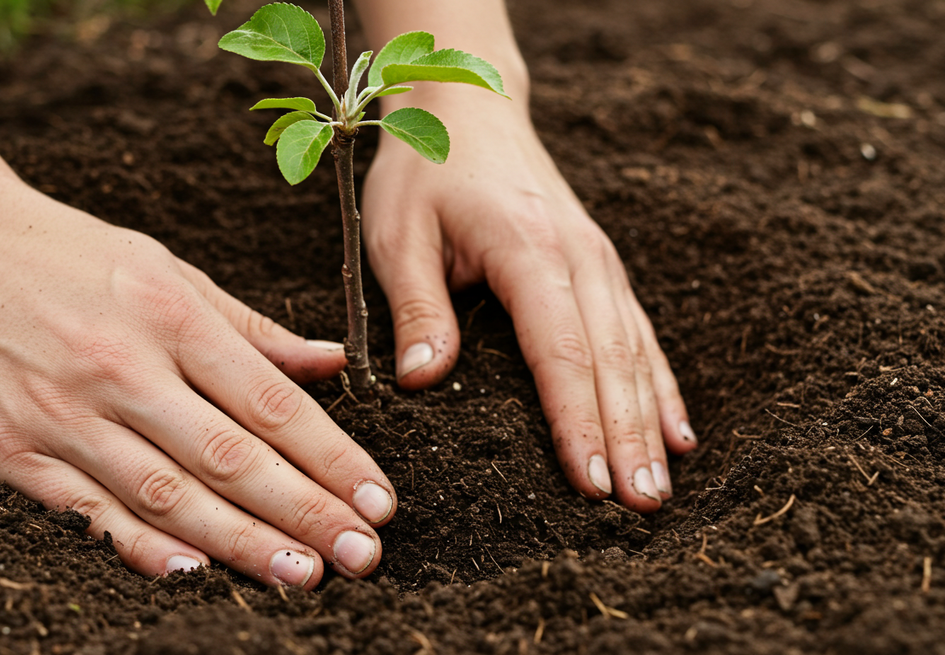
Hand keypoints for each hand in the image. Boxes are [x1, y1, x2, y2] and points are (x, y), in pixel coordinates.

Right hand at [0, 176, 395, 586]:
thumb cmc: (68, 252)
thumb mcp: (168, 268)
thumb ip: (250, 326)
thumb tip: (332, 363)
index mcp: (171, 315)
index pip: (270, 401)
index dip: (332, 456)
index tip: (378, 500)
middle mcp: (123, 366)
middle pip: (229, 455)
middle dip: (304, 511)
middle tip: (362, 556)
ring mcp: (63, 411)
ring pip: (165, 491)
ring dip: (238, 541)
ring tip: (300, 575)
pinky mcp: (9, 446)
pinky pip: (83, 508)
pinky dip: (136, 543)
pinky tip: (191, 570)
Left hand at [362, 87, 695, 511]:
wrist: (469, 107)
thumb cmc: (424, 171)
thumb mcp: (398, 232)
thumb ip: (417, 305)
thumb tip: (424, 380)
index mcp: (529, 249)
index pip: (561, 349)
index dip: (578, 420)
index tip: (591, 482)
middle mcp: (579, 256)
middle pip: (612, 359)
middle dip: (628, 437)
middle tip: (641, 508)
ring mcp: (599, 259)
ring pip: (636, 351)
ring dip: (651, 421)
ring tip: (661, 489)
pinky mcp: (601, 266)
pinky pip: (639, 332)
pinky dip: (660, 384)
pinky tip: (678, 431)